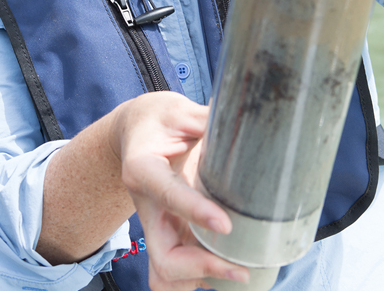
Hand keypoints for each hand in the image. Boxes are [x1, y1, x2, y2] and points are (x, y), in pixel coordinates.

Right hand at [112, 93, 249, 290]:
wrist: (134, 132)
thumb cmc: (159, 119)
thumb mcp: (180, 110)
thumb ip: (209, 118)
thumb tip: (250, 120)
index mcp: (144, 168)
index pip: (169, 195)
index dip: (195, 212)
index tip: (226, 225)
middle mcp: (146, 206)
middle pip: (164, 256)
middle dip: (202, 268)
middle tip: (241, 268)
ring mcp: (156, 226)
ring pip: (164, 274)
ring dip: (198, 280)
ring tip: (237, 273)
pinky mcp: (166, 235)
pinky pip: (174, 271)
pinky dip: (198, 279)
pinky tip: (226, 271)